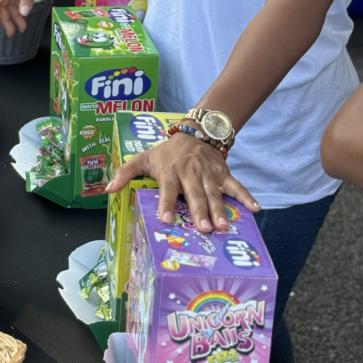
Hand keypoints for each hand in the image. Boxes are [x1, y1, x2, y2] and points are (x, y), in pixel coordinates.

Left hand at [105, 131, 260, 231]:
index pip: (167, 189)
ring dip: (219, 210)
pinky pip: (236, 186)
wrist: (194, 132)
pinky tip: (255, 208)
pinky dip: (246, 196)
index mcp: (170, 172)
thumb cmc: (167, 152)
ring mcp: (209, 174)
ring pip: (214, 193)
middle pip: (194, 194)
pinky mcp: (223, 173)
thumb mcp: (143, 158)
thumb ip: (125, 173)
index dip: (166, 203)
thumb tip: (107, 189)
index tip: (166, 219)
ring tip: (222, 227)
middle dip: (199, 211)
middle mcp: (190, 173)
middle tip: (203, 229)